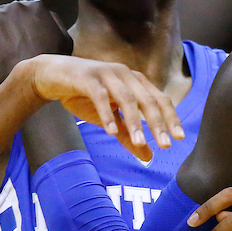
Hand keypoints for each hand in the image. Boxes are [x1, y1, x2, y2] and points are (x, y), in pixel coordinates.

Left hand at [0, 0, 72, 85]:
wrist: (33, 80)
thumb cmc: (49, 65)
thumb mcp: (64, 42)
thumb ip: (55, 23)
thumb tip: (47, 15)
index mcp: (37, 7)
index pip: (21, 6)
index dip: (16, 20)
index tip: (13, 32)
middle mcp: (18, 6)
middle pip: (3, 8)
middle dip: (0, 19)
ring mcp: (0, 15)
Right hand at [25, 54, 183, 159]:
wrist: (51, 76)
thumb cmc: (85, 96)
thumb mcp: (110, 119)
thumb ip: (129, 135)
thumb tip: (149, 157)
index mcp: (135, 82)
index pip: (159, 100)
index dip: (171, 118)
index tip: (180, 138)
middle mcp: (125, 75)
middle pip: (147, 100)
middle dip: (158, 123)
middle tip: (166, 145)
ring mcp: (107, 74)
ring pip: (126, 98)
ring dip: (134, 121)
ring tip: (140, 142)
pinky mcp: (87, 77)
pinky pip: (100, 95)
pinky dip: (107, 113)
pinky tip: (111, 131)